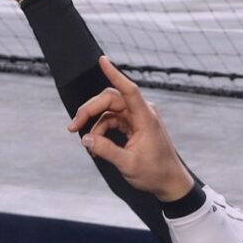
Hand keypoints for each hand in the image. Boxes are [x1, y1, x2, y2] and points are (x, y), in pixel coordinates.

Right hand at [70, 57, 194, 201]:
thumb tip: (85, 138)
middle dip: (89, 111)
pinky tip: (96, 146)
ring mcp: (139, 118)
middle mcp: (143, 113)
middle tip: (72, 127)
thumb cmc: (154, 173)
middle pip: (110, 100)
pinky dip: (102, 131)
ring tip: (87, 145)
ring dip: (94, 125)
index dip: (115, 74)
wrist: (169, 182)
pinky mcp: (135, 125)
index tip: (102, 60)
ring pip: (109, 111)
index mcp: (145, 118)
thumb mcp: (127, 164)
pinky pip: (113, 120)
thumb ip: (105, 150)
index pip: (129, 90)